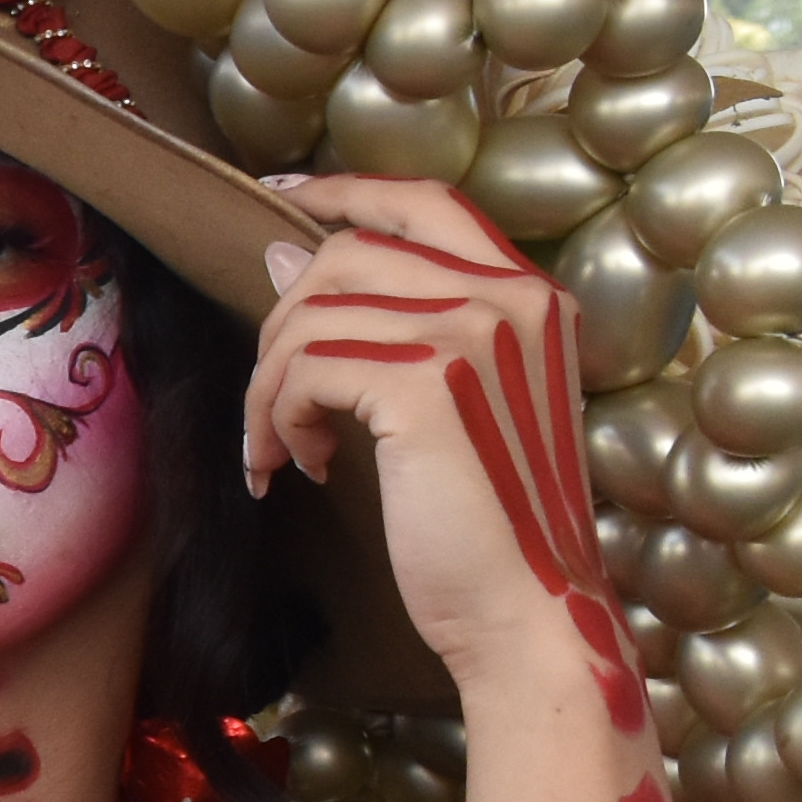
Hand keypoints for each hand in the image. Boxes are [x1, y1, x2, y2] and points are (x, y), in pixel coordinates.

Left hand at [246, 174, 628, 716]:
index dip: (347, 191)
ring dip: (270, 387)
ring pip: (310, 311)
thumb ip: (391, 325)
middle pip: (347, 252)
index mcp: (531, 296)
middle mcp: (512, 298)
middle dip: (284, 327)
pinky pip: (301, 368)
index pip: (426, 201)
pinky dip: (275, 418)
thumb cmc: (486, 523)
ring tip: (284, 450)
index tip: (282, 199)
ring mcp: (473, 333)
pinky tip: (298, 467)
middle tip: (277, 405)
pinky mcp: (424, 385)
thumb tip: (286, 253)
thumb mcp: (447, 406)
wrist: (527, 610)